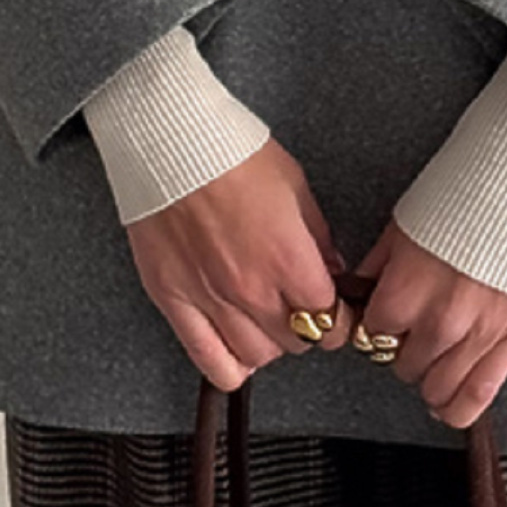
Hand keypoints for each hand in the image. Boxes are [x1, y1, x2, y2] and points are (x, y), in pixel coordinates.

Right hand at [124, 138, 345, 391]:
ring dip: (269, 344)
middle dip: (306, 328)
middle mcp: (251, 288)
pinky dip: (229, 366)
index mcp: (287, 258)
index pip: (328, 321)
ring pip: (256, 357)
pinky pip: (208, 360)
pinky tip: (236, 347)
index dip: (338, 320)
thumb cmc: (230, 151)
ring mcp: (210, 299)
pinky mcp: (173, 301)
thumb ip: (317, 234)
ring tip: (267, 320)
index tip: (336, 311)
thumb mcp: (294, 183)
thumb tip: (331, 267)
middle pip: (296, 342)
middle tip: (300, 307)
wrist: (169, 140)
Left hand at [317, 217, 506, 429]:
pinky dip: (459, 407)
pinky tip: (448, 403)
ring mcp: (480, 333)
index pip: (374, 336)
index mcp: (407, 289)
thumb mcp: (402, 224)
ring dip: (429, 377)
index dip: (376, 327)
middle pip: (404, 366)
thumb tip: (360, 292)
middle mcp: (441, 320)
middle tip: (414, 330)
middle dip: (403, 350)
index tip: (385, 319)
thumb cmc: (461, 191)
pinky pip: (479, 395)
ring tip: (433, 359)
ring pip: (438, 389)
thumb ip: (379, 267)